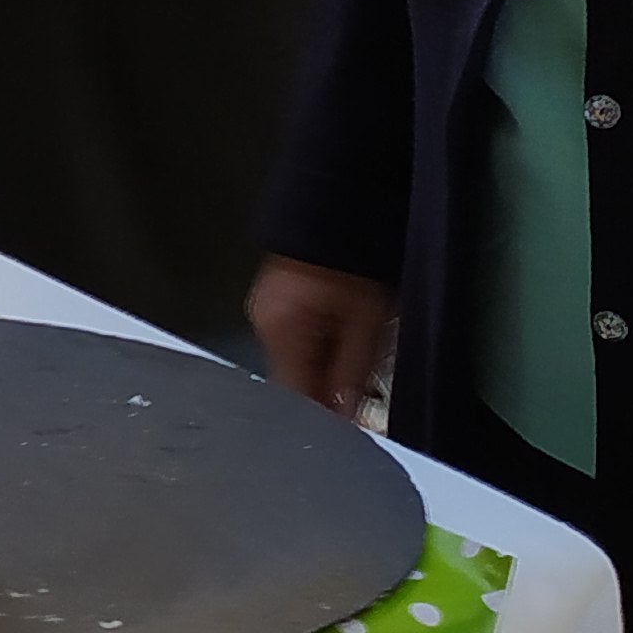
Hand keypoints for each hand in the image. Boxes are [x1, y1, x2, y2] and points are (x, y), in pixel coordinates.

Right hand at [251, 257, 397, 420]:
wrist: (341, 205)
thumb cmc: (355, 254)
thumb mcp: (367, 321)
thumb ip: (352, 374)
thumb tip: (344, 419)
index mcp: (280, 331)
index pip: (296, 398)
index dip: (326, 419)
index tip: (351, 428)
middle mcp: (265, 324)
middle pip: (295, 381)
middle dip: (328, 390)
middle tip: (362, 387)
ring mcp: (268, 312)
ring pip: (297, 362)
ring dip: (325, 369)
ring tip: (357, 353)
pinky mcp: (278, 304)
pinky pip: (298, 341)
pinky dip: (320, 348)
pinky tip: (342, 338)